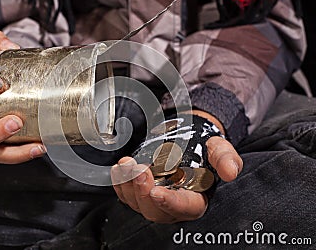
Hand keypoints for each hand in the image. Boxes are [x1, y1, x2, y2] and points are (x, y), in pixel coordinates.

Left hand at [111, 136, 242, 223]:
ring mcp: (155, 199)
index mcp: (196, 199)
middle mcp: (173, 204)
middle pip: (155, 211)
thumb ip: (226, 159)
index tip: (157, 192)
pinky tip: (119, 168)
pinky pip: (126, 194)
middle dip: (144, 193)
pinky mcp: (140, 191)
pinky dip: (120, 182)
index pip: (185, 208)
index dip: (170, 203)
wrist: (188, 139)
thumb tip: (230, 172)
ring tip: (126, 164)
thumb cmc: (204, 148)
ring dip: (128, 185)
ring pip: (137, 204)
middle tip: (139, 170)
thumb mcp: (220, 149)